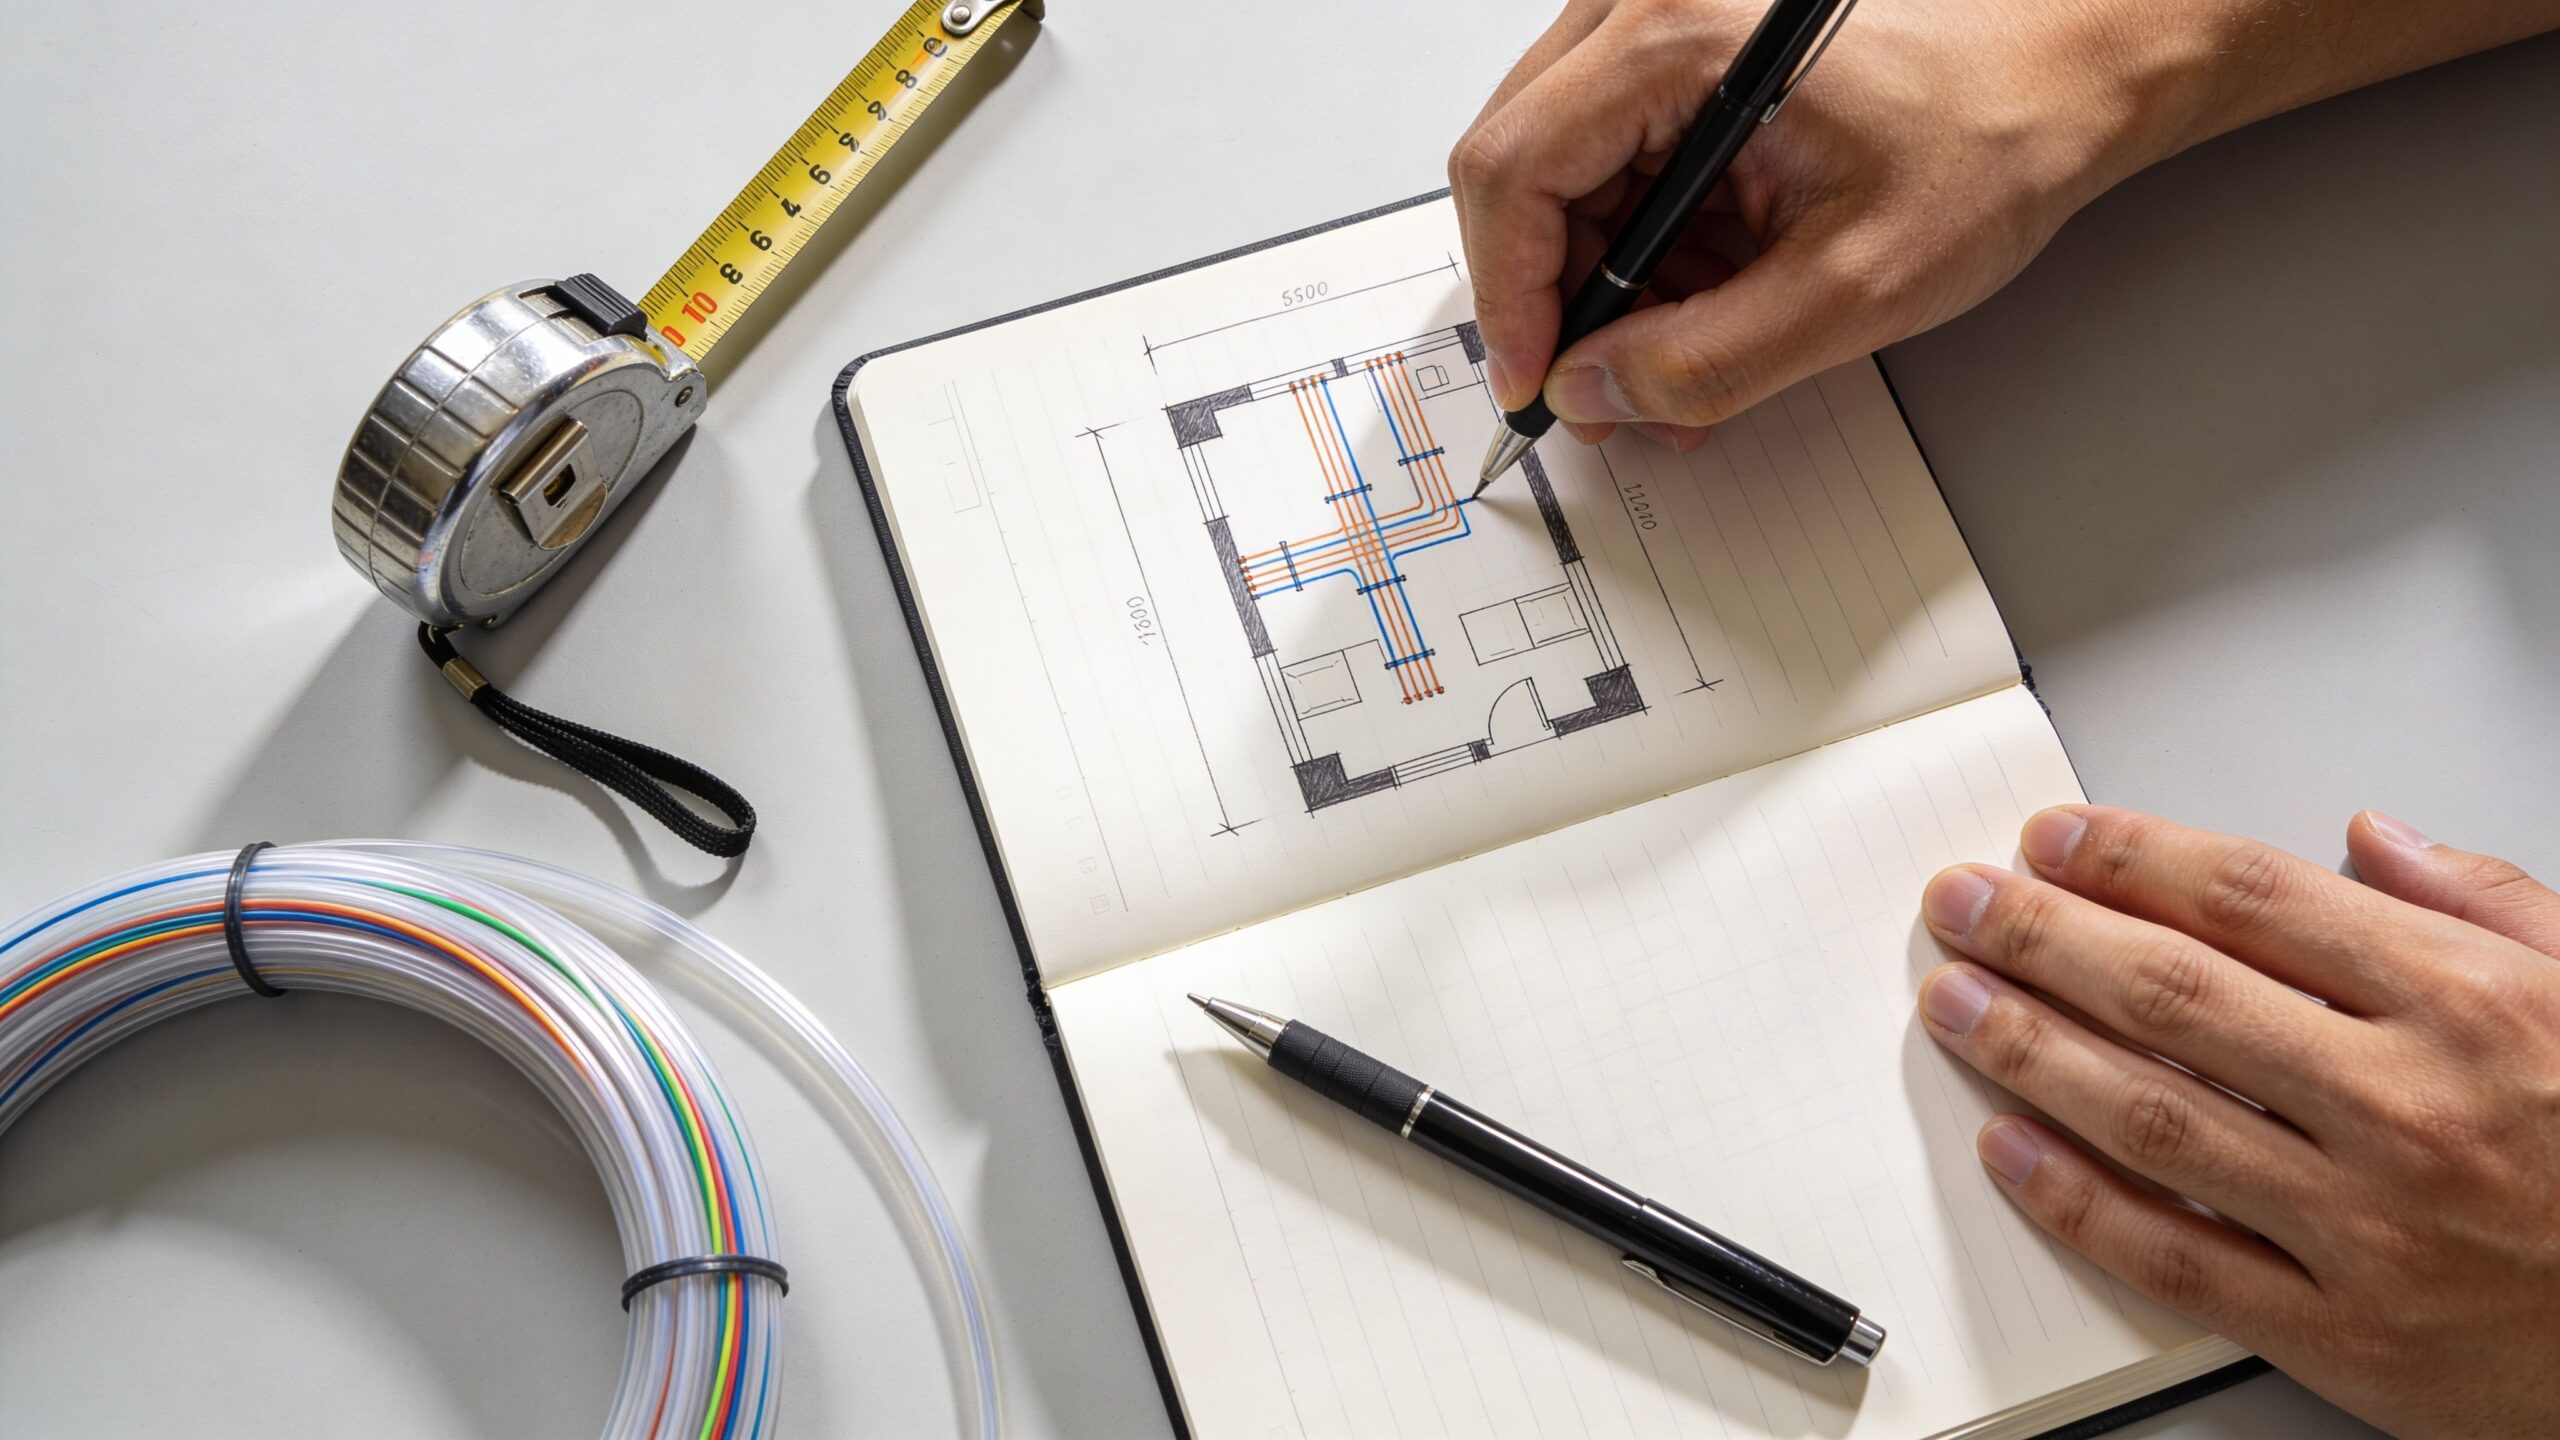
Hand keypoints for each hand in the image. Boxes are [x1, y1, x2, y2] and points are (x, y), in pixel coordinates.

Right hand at [1449, 0, 2169, 447]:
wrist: (2081, 66)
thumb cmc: (1997, 131)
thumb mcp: (1853, 287)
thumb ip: (1704, 362)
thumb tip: (1594, 394)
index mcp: (1677, 38)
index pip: (1511, 170)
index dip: (1508, 297)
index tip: (1535, 382)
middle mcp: (1653, 8)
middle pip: (1526, 165)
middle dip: (1557, 295)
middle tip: (1600, 389)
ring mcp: (1673, 24)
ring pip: (1571, 169)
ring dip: (1608, 278)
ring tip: (1674, 359)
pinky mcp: (1699, 53)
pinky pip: (1625, 155)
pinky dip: (1650, 241)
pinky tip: (1706, 301)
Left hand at [1918, 807, 2559, 1438]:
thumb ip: (2485, 906)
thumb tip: (2370, 840)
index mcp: (2468, 1008)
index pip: (2255, 902)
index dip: (2134, 860)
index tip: (2053, 839)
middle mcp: (2406, 1109)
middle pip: (2175, 995)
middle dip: (2044, 936)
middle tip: (1961, 903)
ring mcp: (2369, 1228)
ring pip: (2152, 1117)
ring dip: (2029, 1049)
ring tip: (1953, 1001)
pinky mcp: (2350, 1337)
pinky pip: (2177, 1257)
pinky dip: (2076, 1200)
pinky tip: (2007, 1147)